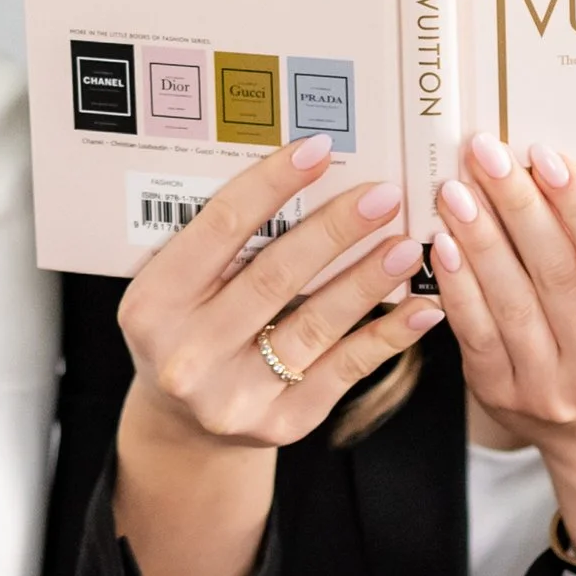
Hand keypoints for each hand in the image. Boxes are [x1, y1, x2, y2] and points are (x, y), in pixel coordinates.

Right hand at [113, 131, 439, 575]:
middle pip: (274, 276)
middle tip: (383, 196)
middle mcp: (189, 352)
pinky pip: (344, 370)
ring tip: (407, 246)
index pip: (219, 227)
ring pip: (316, 324)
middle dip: (335, 231)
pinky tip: (420, 308)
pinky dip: (387, 335)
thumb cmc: (186, 331)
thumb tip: (304, 180)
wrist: (183, 424)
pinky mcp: (282, 422)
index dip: (272, 184)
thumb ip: (219, 245)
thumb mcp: (176, 287)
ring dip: (368, 280)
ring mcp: (235, 394)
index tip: (318, 151)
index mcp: (155, 302)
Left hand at [432, 133, 575, 573]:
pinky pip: (474, 330)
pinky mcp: (501, 395)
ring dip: (479, 236)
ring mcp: (549, 389)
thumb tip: (555, 174)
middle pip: (554, 273)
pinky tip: (443, 241)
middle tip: (486, 153)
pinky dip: (457, 282)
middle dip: (516, 205)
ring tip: (456, 187)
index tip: (543, 155)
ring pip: (509, 299)